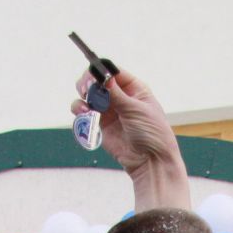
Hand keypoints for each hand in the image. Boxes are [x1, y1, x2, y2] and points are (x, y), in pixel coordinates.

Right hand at [71, 70, 189, 211]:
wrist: (151, 161)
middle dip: (89, 83)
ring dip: (83, 97)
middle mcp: (121, 97)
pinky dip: (80, 111)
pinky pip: (85, 113)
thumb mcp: (135, 109)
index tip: (93, 76)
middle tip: (86, 90)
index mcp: (134, 89)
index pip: (114, 72)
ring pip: (88, 96)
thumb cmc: (152, 133)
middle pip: (97, 81)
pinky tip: (84, 114)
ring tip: (86, 107)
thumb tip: (103, 76)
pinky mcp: (101, 125)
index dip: (102, 71)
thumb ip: (116, 93)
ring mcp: (110, 111)